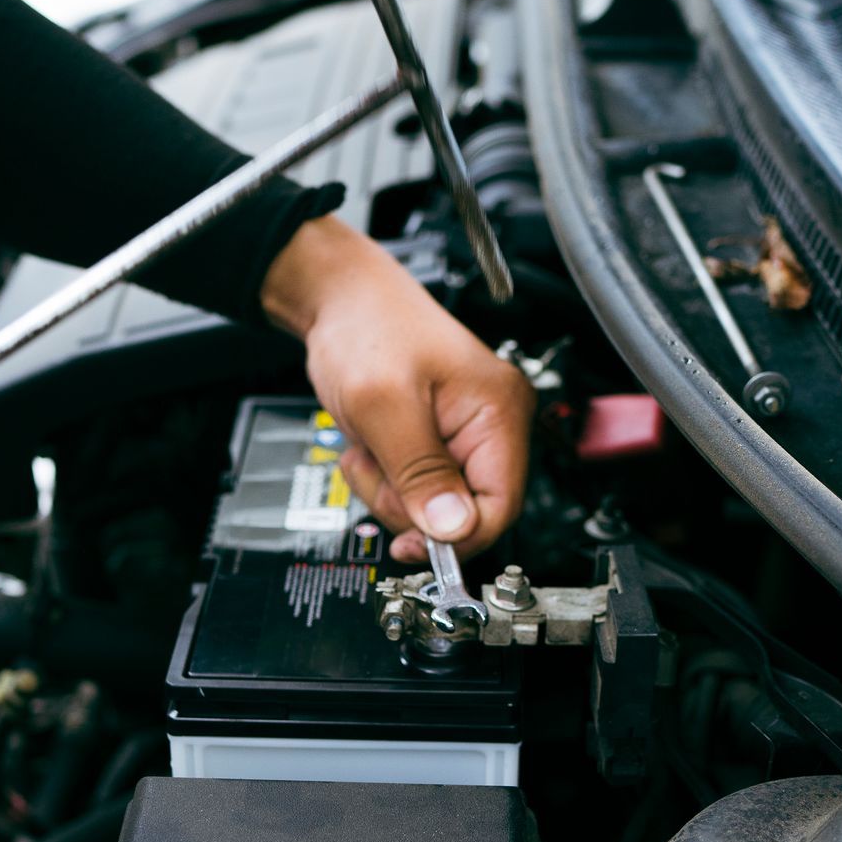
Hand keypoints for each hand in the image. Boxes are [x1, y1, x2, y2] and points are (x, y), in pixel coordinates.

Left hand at [263, 216, 533, 561]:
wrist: (340, 299)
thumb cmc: (365, 328)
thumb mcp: (383, 405)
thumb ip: (419, 470)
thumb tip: (452, 530)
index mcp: (499, 411)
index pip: (501, 506)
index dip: (456, 536)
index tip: (410, 542)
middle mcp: (494, 423)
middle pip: (466, 512)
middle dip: (410, 503)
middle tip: (376, 466)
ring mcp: (468, 432)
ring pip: (437, 506)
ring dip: (392, 490)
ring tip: (371, 447)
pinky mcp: (442, 439)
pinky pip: (419, 489)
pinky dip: (388, 478)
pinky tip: (375, 444)